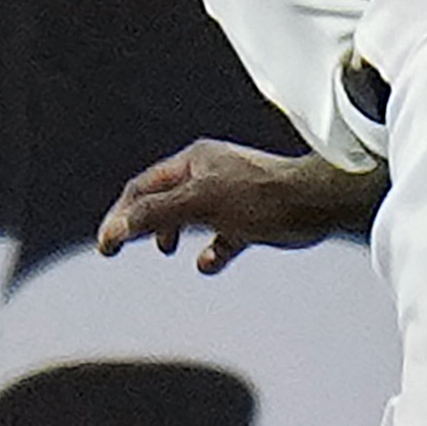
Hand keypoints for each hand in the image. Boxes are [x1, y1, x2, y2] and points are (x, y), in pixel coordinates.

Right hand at [94, 141, 386, 272]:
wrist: (318, 203)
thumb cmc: (261, 196)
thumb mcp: (200, 203)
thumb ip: (156, 214)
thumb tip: (117, 228)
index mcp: (194, 161)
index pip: (143, 187)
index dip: (120, 214)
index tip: (108, 244)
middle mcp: (210, 174)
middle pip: (163, 199)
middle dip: (142, 222)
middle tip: (120, 247)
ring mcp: (232, 196)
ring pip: (190, 216)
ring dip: (173, 233)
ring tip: (166, 250)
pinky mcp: (253, 219)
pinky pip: (223, 236)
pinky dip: (211, 251)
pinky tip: (209, 263)